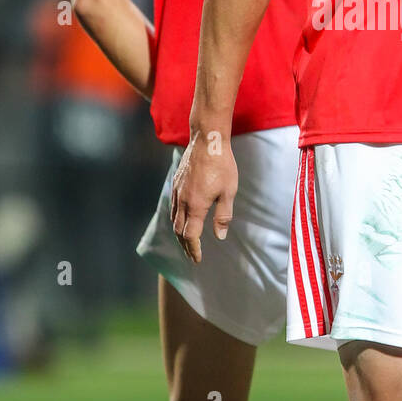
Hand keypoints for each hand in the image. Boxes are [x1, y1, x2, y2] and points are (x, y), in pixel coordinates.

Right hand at [170, 132, 237, 262]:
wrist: (207, 141)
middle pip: (179, 230)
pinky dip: (176, 219)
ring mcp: (177, 192)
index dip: (193, 249)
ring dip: (179, 234)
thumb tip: (219, 236)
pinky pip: (173, 207)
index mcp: (196, 205)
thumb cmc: (222, 165)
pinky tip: (182, 220)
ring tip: (186, 242)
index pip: (190, 235)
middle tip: (191, 256)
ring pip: (173, 219)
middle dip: (185, 246)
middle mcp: (182, 201)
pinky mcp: (176, 183)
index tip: (197, 259)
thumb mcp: (228, 191)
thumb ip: (223, 215)